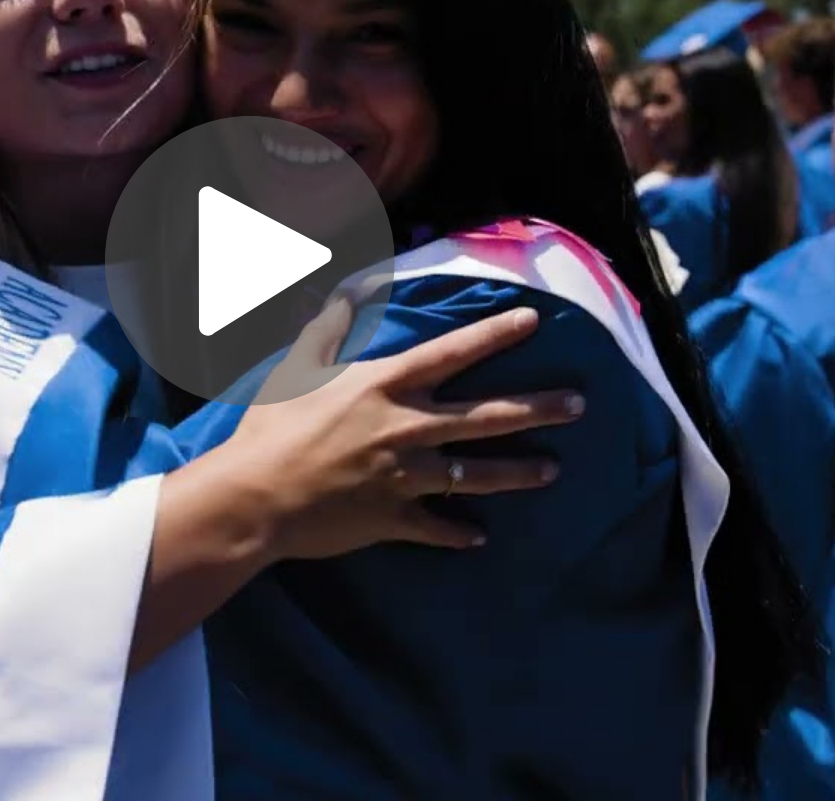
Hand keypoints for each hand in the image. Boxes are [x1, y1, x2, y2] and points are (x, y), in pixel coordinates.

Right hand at [213, 296, 582, 560]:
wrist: (255, 498)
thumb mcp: (294, 369)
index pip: (452, 353)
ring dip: (519, 473)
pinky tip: (480, 537)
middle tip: (579, 405)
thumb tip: (338, 296)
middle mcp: (407, 429)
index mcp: (385, 387)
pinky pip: (438, 528)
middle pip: (488, 416)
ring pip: (477, 475)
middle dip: (539, 409)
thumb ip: (324, 332)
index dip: (494, 334)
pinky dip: (459, 532)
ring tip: (553, 470)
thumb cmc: (269, 428)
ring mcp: (406, 478)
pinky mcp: (395, 519)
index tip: (532, 321)